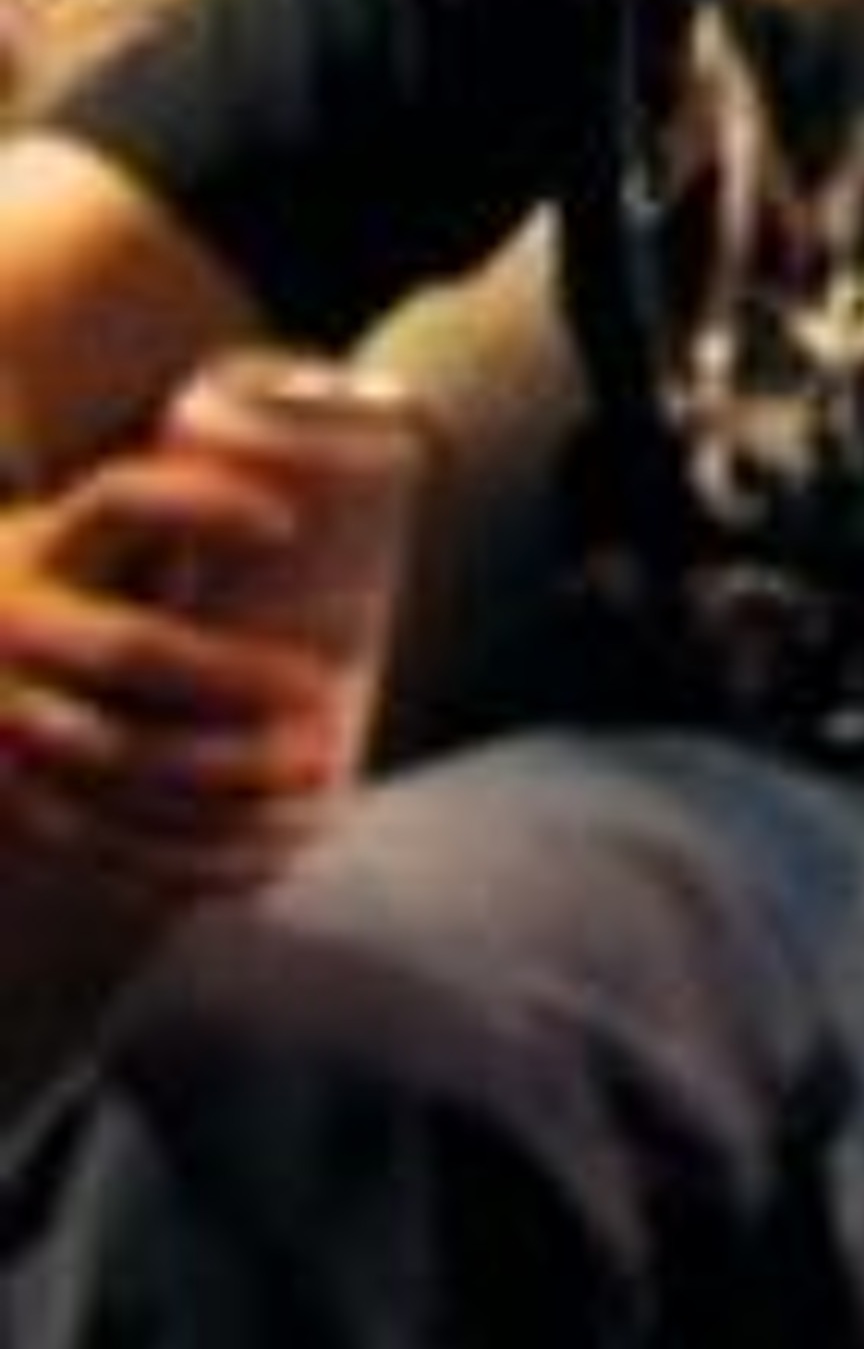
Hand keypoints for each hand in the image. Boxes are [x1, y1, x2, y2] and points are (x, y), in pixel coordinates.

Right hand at [0, 448, 351, 902]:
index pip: (120, 502)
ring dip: (230, 778)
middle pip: (134, 650)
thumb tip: (344, 485)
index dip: (199, 508)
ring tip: (323, 778)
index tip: (288, 523)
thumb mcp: (96, 540)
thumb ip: (190, 523)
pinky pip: (96, 839)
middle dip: (237, 678)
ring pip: (121, 756)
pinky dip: (186, 860)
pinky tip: (268, 863)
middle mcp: (8, 625)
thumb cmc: (66, 585)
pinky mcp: (4, 798)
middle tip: (331, 697)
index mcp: (43, 543)